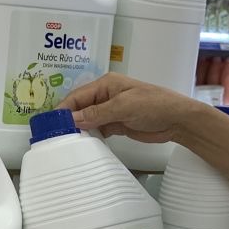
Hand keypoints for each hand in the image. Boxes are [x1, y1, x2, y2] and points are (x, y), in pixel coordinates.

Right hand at [61, 74, 204, 143]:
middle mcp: (105, 96)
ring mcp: (111, 111)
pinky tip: (83, 144)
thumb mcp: (124, 107)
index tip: (51, 124)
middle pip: (80, 107)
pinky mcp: (117, 124)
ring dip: (79, 129)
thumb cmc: (153, 106)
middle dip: (69, 120)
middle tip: (55, 136)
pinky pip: (98, 129)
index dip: (64, 109)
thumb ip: (97, 113)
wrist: (177, 120)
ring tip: (64, 142)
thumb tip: (72, 120)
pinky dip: (91, 135)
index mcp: (105, 84)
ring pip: (88, 119)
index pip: (78, 96)